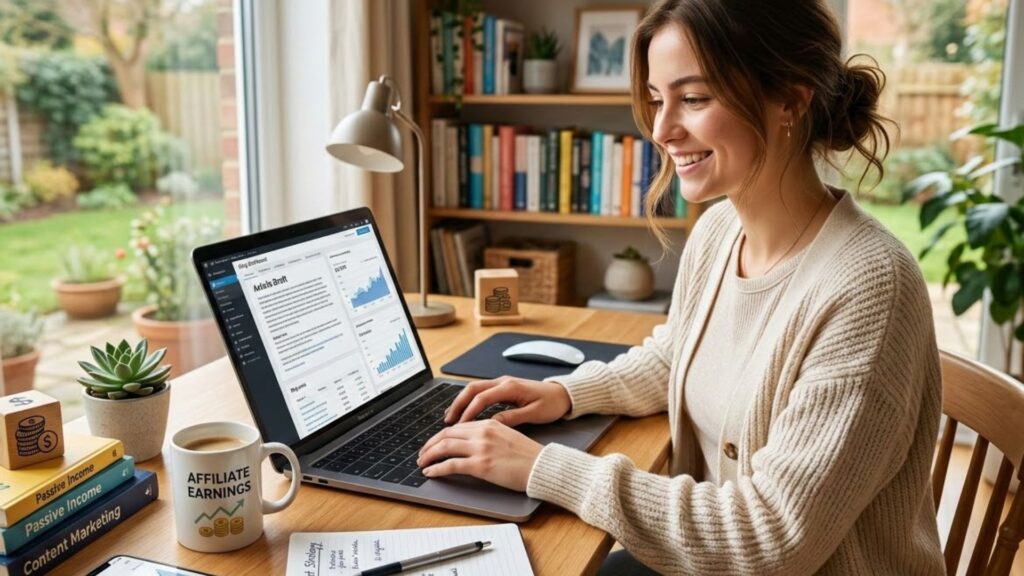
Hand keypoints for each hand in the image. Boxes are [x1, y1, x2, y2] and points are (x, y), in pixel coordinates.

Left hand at [417, 420, 542, 491]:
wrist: (542, 466)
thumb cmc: (529, 455)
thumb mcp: (507, 435)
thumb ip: (488, 435)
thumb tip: (471, 442)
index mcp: (489, 423)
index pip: (457, 426)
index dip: (441, 435)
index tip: (434, 443)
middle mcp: (483, 432)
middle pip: (446, 434)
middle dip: (430, 444)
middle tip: (422, 454)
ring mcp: (481, 448)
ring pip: (444, 447)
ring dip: (429, 455)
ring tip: (422, 463)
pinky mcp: (481, 465)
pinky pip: (451, 465)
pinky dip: (437, 468)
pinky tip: (431, 472)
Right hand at [444, 376, 571, 425]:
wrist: (563, 393)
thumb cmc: (552, 404)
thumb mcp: (534, 413)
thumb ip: (512, 417)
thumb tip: (491, 423)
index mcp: (510, 387)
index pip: (482, 398)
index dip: (468, 412)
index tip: (459, 426)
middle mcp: (503, 382)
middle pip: (472, 389)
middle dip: (457, 404)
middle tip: (447, 421)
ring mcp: (502, 383)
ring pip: (474, 389)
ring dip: (461, 402)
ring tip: (450, 418)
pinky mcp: (503, 388)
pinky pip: (480, 392)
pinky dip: (469, 402)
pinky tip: (464, 413)